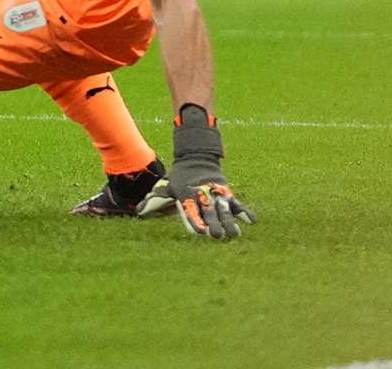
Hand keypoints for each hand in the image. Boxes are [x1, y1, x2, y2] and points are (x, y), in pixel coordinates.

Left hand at [136, 177, 256, 238]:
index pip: (191, 210)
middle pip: (209, 211)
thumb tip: (139, 212)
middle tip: (217, 236)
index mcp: (187, 195)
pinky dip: (244, 210)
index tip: (199, 232)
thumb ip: (155, 200)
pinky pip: (236, 202)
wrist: (197, 156)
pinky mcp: (226, 192)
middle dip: (213, 223)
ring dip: (229, 221)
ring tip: (234, 234)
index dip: (195, 221)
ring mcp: (216, 193)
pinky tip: (252, 221)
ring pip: (224, 209)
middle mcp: (203, 195)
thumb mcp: (166, 185)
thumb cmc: (179, 176)